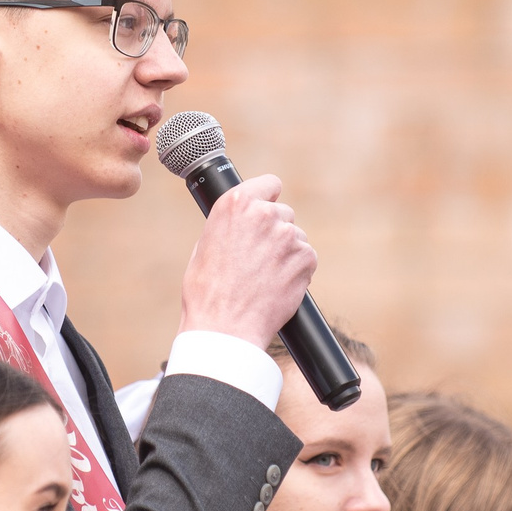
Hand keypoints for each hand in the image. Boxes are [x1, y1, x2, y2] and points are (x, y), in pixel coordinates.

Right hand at [176, 174, 316, 349]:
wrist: (226, 326)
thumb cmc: (207, 292)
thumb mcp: (205, 246)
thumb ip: (230, 226)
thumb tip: (241, 224)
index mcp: (235, 204)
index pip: (269, 184)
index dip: (268, 199)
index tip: (267, 208)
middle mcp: (264, 214)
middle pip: (283, 213)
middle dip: (275, 232)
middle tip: (259, 258)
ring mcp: (288, 235)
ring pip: (295, 238)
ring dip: (286, 253)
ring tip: (265, 277)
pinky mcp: (306, 258)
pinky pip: (306, 259)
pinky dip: (297, 271)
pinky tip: (278, 286)